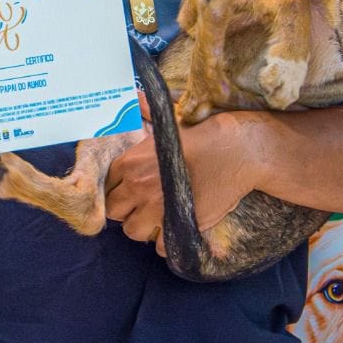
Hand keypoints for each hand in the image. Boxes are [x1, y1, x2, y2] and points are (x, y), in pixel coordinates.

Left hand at [104, 96, 261, 254]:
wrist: (236, 151)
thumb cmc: (203, 136)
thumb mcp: (170, 123)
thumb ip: (148, 113)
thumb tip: (136, 96)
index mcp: (130, 163)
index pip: (107, 186)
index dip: (119, 189)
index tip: (130, 190)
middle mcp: (137, 187)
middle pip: (115, 212)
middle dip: (127, 210)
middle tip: (143, 205)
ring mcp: (156, 209)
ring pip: (133, 231)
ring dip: (144, 227)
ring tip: (158, 218)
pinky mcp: (177, 226)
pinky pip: (160, 246)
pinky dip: (166, 242)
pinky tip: (174, 229)